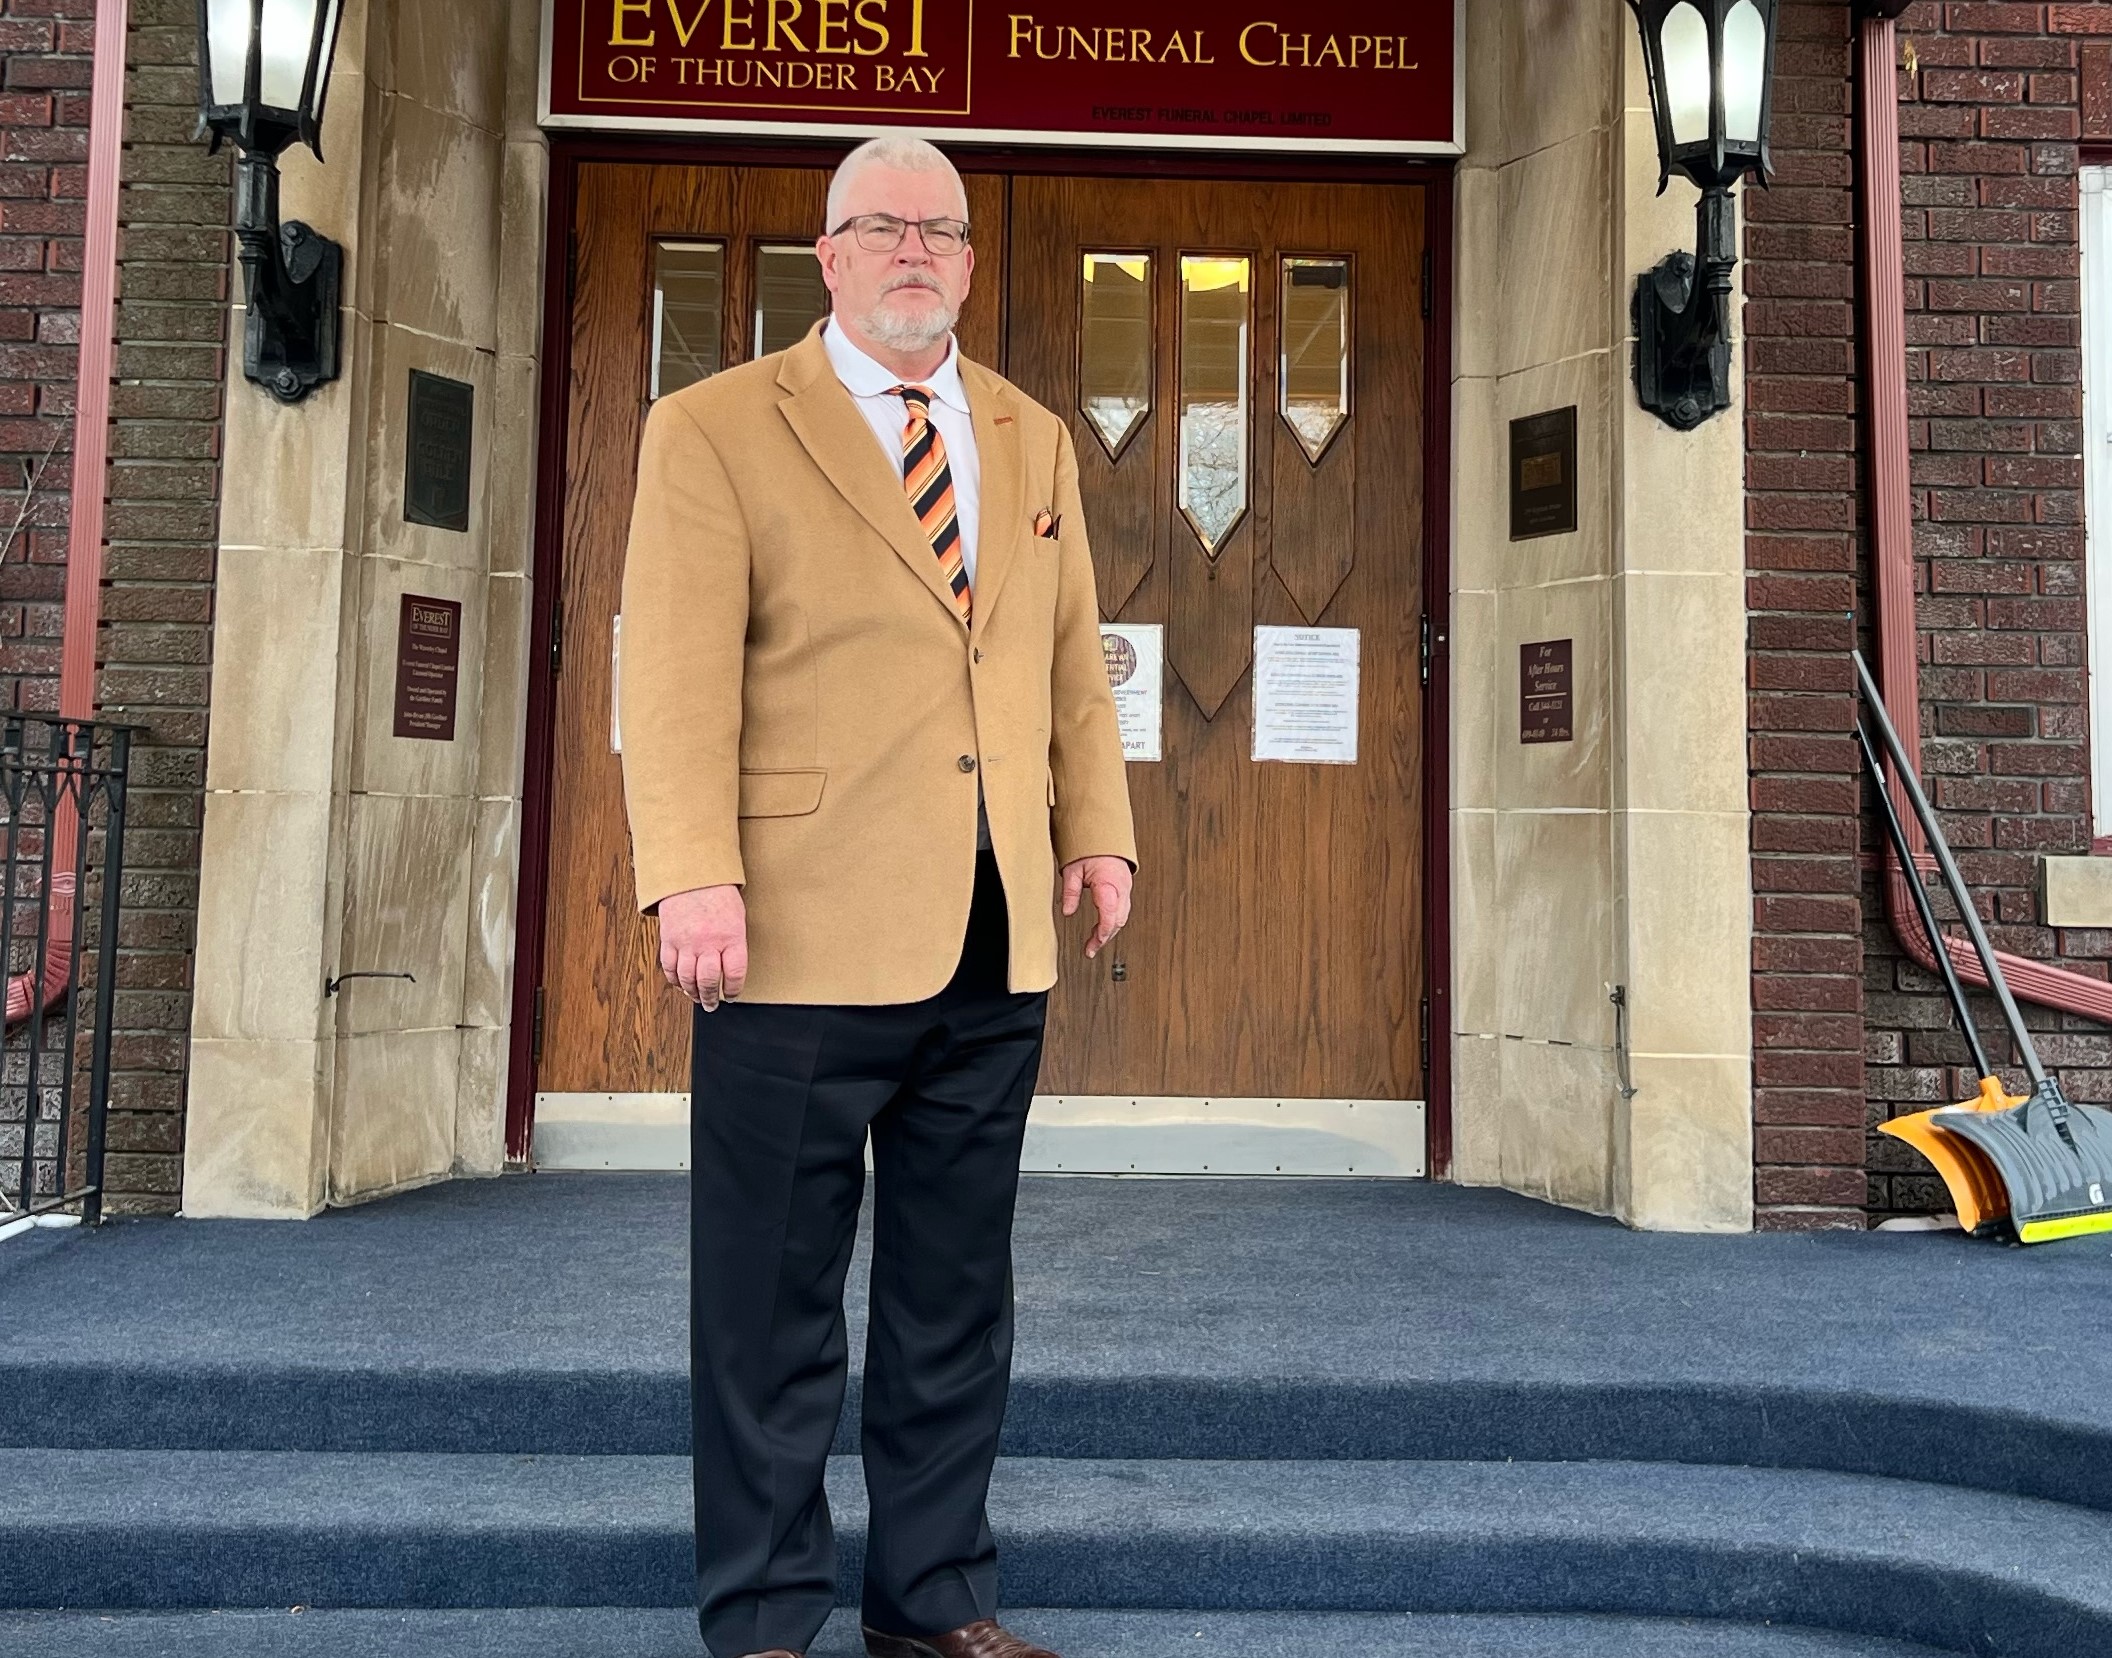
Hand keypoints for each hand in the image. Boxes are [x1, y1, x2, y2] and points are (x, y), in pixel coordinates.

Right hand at [655, 884, 746, 1010]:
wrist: (691, 874)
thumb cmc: (718, 893)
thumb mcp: (737, 917)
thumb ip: (734, 942)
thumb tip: (731, 968)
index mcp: (731, 936)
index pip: (734, 973)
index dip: (734, 989)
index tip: (732, 995)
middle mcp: (708, 942)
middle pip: (709, 980)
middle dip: (710, 997)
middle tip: (711, 1005)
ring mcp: (686, 942)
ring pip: (687, 978)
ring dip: (692, 992)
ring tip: (696, 997)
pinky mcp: (669, 939)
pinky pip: (669, 967)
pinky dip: (674, 979)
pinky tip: (680, 983)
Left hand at [1061, 856, 1132, 959]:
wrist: (1104, 834)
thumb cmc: (1090, 848)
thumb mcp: (1072, 869)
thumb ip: (1070, 891)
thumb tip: (1067, 912)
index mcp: (1109, 883)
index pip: (1109, 915)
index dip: (1102, 933)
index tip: (1093, 945)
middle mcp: (1121, 888)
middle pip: (1117, 920)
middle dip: (1104, 937)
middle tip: (1090, 949)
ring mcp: (1125, 888)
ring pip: (1121, 917)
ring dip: (1109, 931)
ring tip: (1094, 943)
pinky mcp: (1125, 889)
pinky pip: (1122, 910)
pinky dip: (1113, 921)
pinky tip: (1102, 927)